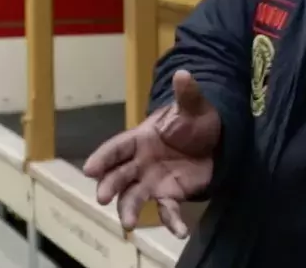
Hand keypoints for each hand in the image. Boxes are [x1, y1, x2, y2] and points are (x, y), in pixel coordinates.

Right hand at [82, 69, 220, 236]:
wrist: (215, 141)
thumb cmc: (196, 120)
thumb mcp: (193, 106)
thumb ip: (186, 94)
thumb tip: (184, 73)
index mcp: (141, 138)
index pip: (117, 147)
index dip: (103, 157)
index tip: (89, 169)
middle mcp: (140, 162)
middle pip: (119, 175)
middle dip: (109, 186)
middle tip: (102, 197)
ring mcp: (152, 180)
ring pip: (133, 197)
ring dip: (129, 210)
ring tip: (129, 224)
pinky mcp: (170, 195)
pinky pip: (167, 211)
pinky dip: (171, 222)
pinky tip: (180, 231)